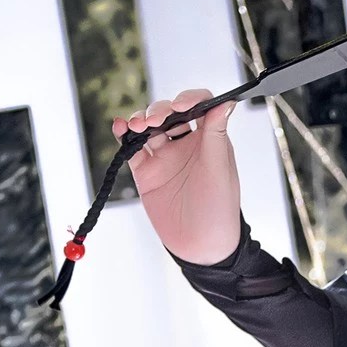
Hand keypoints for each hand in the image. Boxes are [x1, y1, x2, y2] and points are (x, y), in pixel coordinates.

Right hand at [114, 87, 241, 266]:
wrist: (200, 246)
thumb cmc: (219, 209)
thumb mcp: (218, 169)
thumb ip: (216, 134)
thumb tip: (227, 102)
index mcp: (209, 140)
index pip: (200, 106)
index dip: (190, 99)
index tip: (181, 105)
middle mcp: (186, 145)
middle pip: (169, 113)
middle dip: (159, 110)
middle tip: (154, 121)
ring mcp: (164, 157)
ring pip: (148, 128)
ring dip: (140, 120)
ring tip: (137, 126)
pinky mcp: (146, 173)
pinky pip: (132, 149)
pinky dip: (124, 136)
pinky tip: (120, 128)